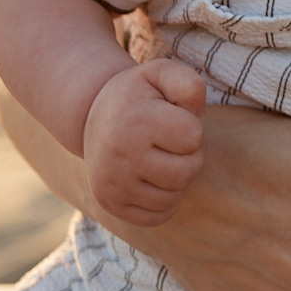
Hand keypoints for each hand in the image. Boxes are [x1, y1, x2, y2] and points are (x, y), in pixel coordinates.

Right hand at [84, 59, 206, 224]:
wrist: (93, 117)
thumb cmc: (139, 95)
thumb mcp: (161, 73)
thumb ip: (189, 83)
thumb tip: (197, 113)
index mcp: (136, 122)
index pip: (194, 138)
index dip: (191, 126)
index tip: (173, 117)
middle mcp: (119, 157)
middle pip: (188, 171)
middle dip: (190, 155)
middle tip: (171, 141)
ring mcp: (112, 185)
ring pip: (174, 197)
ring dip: (178, 178)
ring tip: (161, 157)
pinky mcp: (110, 204)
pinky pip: (157, 217)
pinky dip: (165, 201)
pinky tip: (154, 179)